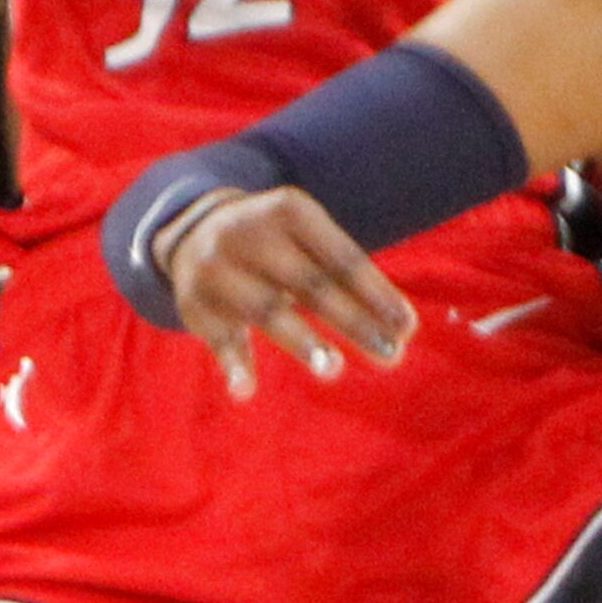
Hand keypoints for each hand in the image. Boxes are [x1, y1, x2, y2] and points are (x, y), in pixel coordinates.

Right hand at [159, 185, 418, 397]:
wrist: (193, 228)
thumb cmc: (276, 244)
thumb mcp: (306, 239)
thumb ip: (346, 277)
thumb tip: (403, 327)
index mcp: (290, 211)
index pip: (341, 257)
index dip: (377, 293)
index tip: (408, 328)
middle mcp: (251, 234)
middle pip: (311, 284)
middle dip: (354, 321)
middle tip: (392, 355)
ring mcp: (219, 268)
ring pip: (266, 309)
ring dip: (302, 341)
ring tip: (334, 369)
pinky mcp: (195, 304)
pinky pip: (219, 338)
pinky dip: (233, 365)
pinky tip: (246, 391)